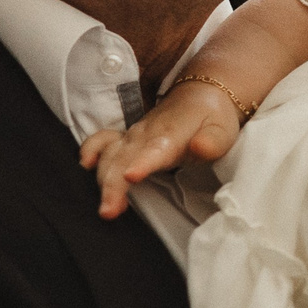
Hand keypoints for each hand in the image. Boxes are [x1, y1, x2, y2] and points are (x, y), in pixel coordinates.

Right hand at [78, 79, 245, 219]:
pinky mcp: (127, 137)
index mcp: (170, 135)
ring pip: (110, 155)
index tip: (131, 176)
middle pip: (122, 159)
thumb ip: (211, 143)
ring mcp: (134, 135)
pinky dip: (91, 150)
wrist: (201, 95)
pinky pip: (102, 140)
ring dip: (102, 179)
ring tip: (105, 208)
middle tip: (108, 211)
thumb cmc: (212, 117)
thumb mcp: (222, 131)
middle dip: (112, 185)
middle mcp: (146, 134)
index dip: (141, 164)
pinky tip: (85, 165)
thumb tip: (199, 148)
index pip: (153, 151)